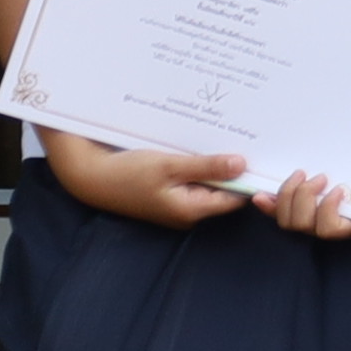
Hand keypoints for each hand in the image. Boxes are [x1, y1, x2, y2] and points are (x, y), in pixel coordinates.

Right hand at [42, 137, 252, 233]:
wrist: (89, 177)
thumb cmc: (126, 173)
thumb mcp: (169, 166)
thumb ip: (207, 167)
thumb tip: (242, 165)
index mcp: (192, 210)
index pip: (235, 197)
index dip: (249, 177)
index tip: (262, 154)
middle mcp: (188, 211)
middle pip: (223, 189)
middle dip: (233, 167)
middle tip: (246, 139)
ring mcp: (177, 203)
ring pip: (208, 182)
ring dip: (215, 163)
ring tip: (226, 138)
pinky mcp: (168, 194)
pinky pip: (192, 179)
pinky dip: (198, 164)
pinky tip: (201, 146)